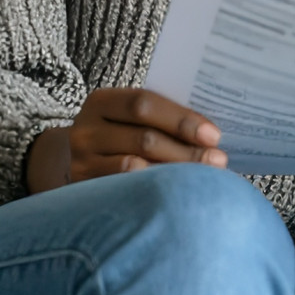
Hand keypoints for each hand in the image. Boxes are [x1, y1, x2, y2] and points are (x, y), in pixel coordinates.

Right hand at [26, 88, 227, 193]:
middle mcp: (86, 130)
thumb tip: (210, 133)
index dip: (181, 119)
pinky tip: (176, 193)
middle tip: (218, 160)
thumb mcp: (130, 117)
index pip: (144, 104)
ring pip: (135, 168)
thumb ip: (160, 117)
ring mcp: (82, 163)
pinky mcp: (84, 191)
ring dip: (176, 173)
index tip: (214, 135)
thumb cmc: (120, 133)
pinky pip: (124, 191)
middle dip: (186, 150)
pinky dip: (154, 190)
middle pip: (143, 138)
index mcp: (102, 101)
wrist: (76, 160)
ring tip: (204, 179)